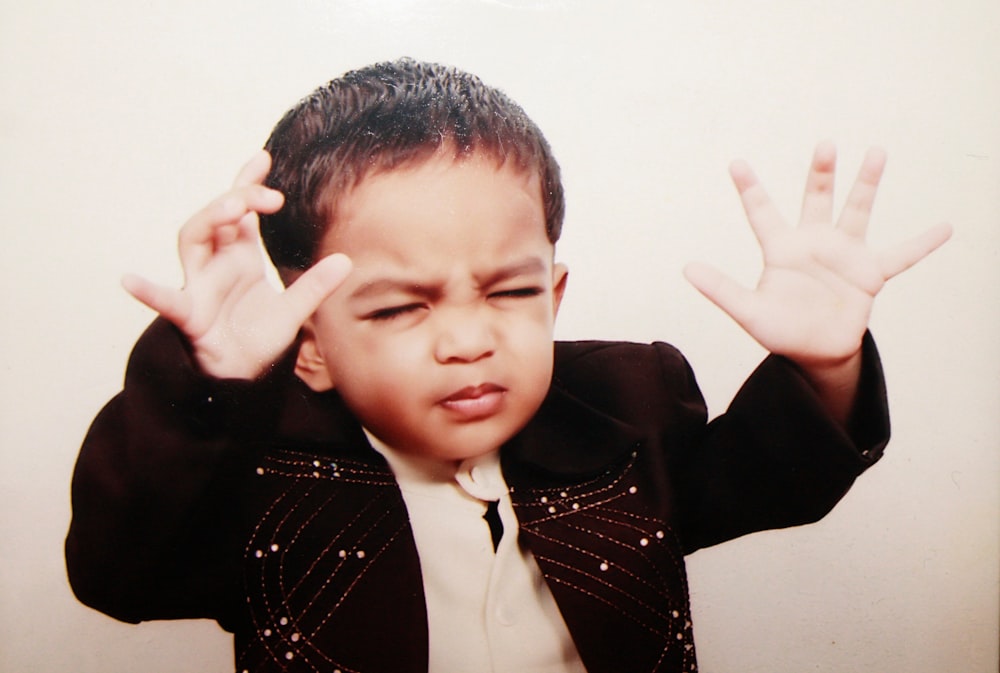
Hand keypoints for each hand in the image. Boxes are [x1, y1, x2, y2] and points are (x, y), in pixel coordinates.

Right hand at [122, 151, 351, 378]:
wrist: (244, 379)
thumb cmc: (259, 340)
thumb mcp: (294, 312)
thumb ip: (315, 286)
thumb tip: (345, 260)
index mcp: (239, 258)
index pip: (240, 212)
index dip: (247, 184)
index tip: (263, 157)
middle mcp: (216, 265)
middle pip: (215, 218)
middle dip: (235, 199)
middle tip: (267, 196)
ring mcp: (200, 286)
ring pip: (192, 241)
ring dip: (209, 220)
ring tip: (233, 209)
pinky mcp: (190, 316)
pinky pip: (166, 301)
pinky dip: (149, 290)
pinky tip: (130, 280)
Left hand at [684, 142, 951, 368]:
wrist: (815, 351)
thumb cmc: (780, 330)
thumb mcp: (747, 312)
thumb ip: (721, 289)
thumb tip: (686, 269)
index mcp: (781, 250)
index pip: (761, 213)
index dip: (750, 189)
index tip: (736, 163)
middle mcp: (813, 243)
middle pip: (816, 199)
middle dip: (820, 172)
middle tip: (824, 145)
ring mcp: (844, 255)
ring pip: (857, 212)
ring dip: (867, 184)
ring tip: (877, 152)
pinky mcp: (870, 274)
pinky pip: (901, 256)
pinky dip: (922, 243)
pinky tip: (945, 227)